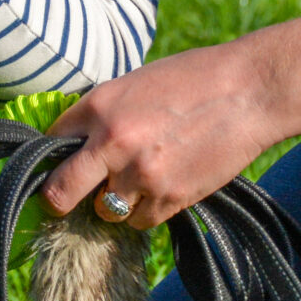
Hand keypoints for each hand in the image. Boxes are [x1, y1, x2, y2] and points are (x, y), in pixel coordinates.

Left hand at [39, 40, 280, 228]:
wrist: (249, 92)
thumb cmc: (193, 79)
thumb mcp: (135, 83)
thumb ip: (104, 113)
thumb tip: (77, 141)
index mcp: (100, 106)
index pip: (51, 142)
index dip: (51, 156)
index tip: (52, 166)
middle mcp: (113, 142)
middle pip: (59, 192)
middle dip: (55, 200)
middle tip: (59, 202)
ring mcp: (141, 175)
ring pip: (104, 211)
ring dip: (111, 203)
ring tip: (132, 184)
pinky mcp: (170, 198)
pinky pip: (140, 221)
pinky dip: (144, 211)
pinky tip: (160, 188)